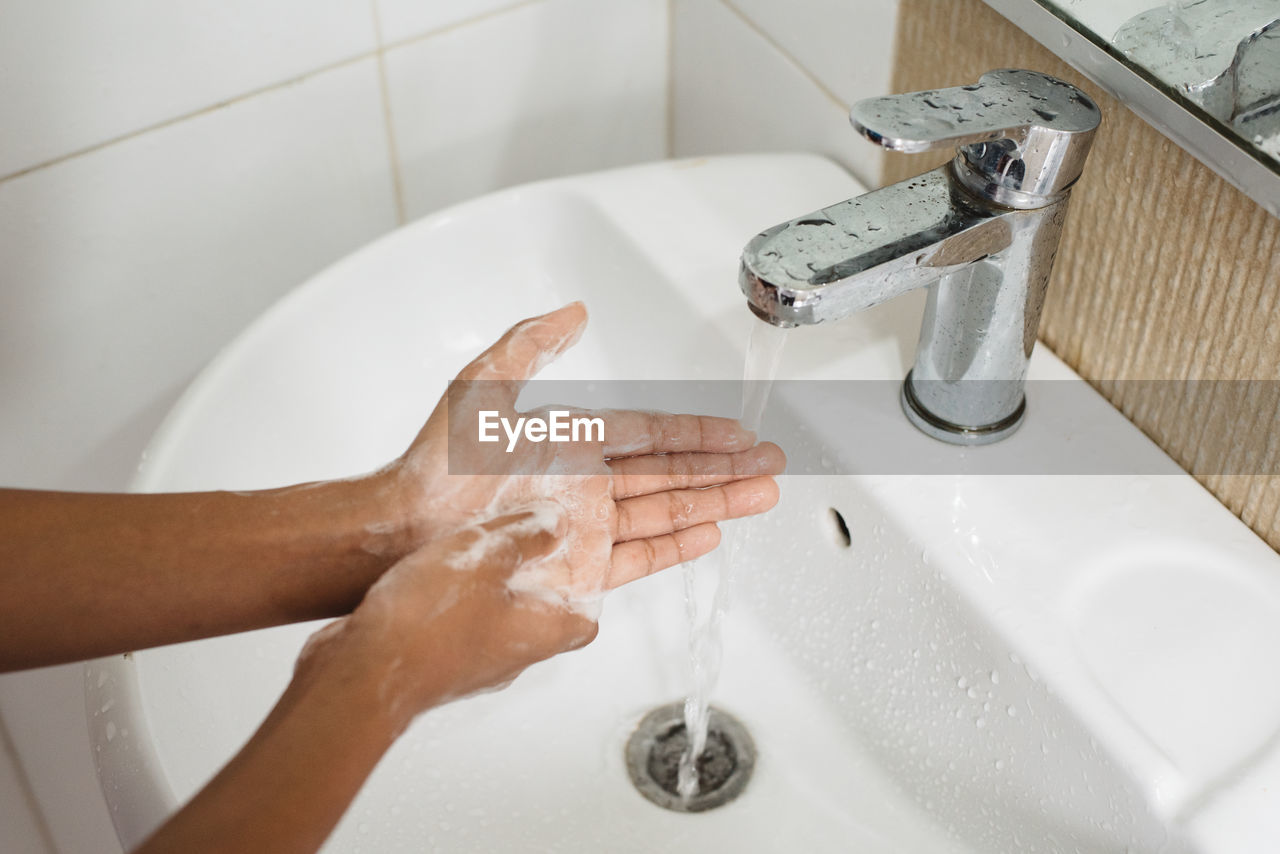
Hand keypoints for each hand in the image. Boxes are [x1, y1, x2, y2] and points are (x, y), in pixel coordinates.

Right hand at [301, 507, 596, 724]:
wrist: (362, 672)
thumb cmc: (429, 623)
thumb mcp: (488, 555)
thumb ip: (526, 534)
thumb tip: (553, 523)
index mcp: (543, 633)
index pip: (587, 619)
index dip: (591, 586)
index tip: (584, 557)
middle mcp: (514, 655)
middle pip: (544, 615)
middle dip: (539, 578)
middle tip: (530, 540)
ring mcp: (473, 663)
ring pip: (498, 618)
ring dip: (494, 586)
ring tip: (480, 548)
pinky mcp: (436, 663)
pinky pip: (458, 625)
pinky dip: (457, 597)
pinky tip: (438, 569)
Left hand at [374, 302, 784, 603]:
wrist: (405, 528)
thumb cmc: (436, 464)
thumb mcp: (484, 386)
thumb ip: (530, 345)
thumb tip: (575, 313)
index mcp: (573, 443)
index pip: (652, 434)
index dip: (697, 432)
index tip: (737, 432)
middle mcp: (586, 484)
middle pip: (672, 474)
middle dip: (725, 470)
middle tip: (772, 465)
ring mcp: (585, 526)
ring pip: (666, 512)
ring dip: (716, 504)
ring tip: (761, 496)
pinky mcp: (578, 567)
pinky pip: (639, 556)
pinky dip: (677, 546)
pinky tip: (710, 534)